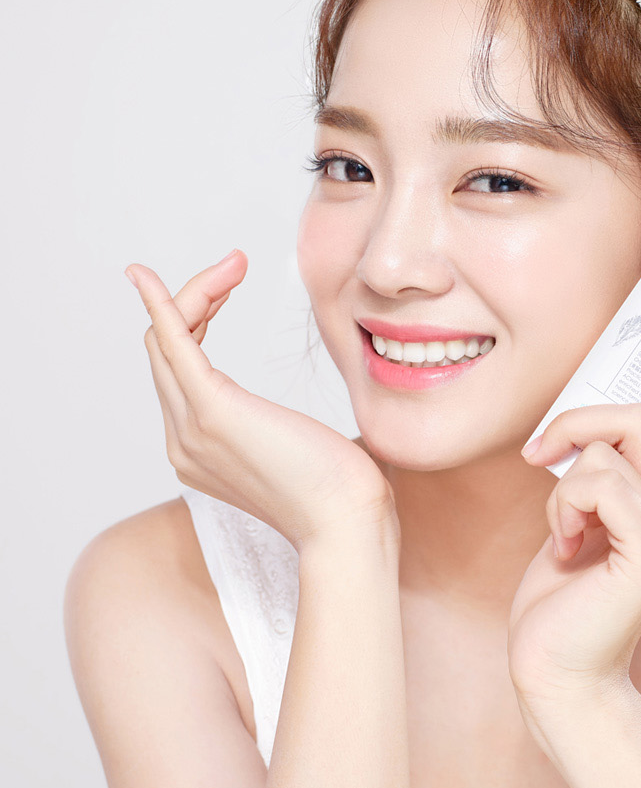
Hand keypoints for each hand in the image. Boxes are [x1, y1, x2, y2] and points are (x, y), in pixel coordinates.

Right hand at [125, 249, 394, 550]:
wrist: (349, 523)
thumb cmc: (342, 491)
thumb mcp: (303, 451)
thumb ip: (287, 431)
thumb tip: (314, 422)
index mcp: (200, 449)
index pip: (179, 369)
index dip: (197, 319)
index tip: (231, 286)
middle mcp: (182, 441)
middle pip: (165, 350)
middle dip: (196, 298)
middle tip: (237, 264)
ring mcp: (190, 428)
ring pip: (166, 341)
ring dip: (195, 292)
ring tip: (235, 264)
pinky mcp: (212, 410)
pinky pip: (171, 344)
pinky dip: (161, 304)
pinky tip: (145, 276)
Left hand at [507, 327, 640, 718]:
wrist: (556, 669)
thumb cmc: (564, 595)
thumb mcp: (583, 515)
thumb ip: (603, 471)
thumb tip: (588, 428)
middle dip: (579, 422)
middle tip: (541, 454)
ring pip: (609, 447)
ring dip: (562, 483)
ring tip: (566, 532)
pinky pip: (597, 481)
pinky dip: (563, 507)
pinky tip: (567, 548)